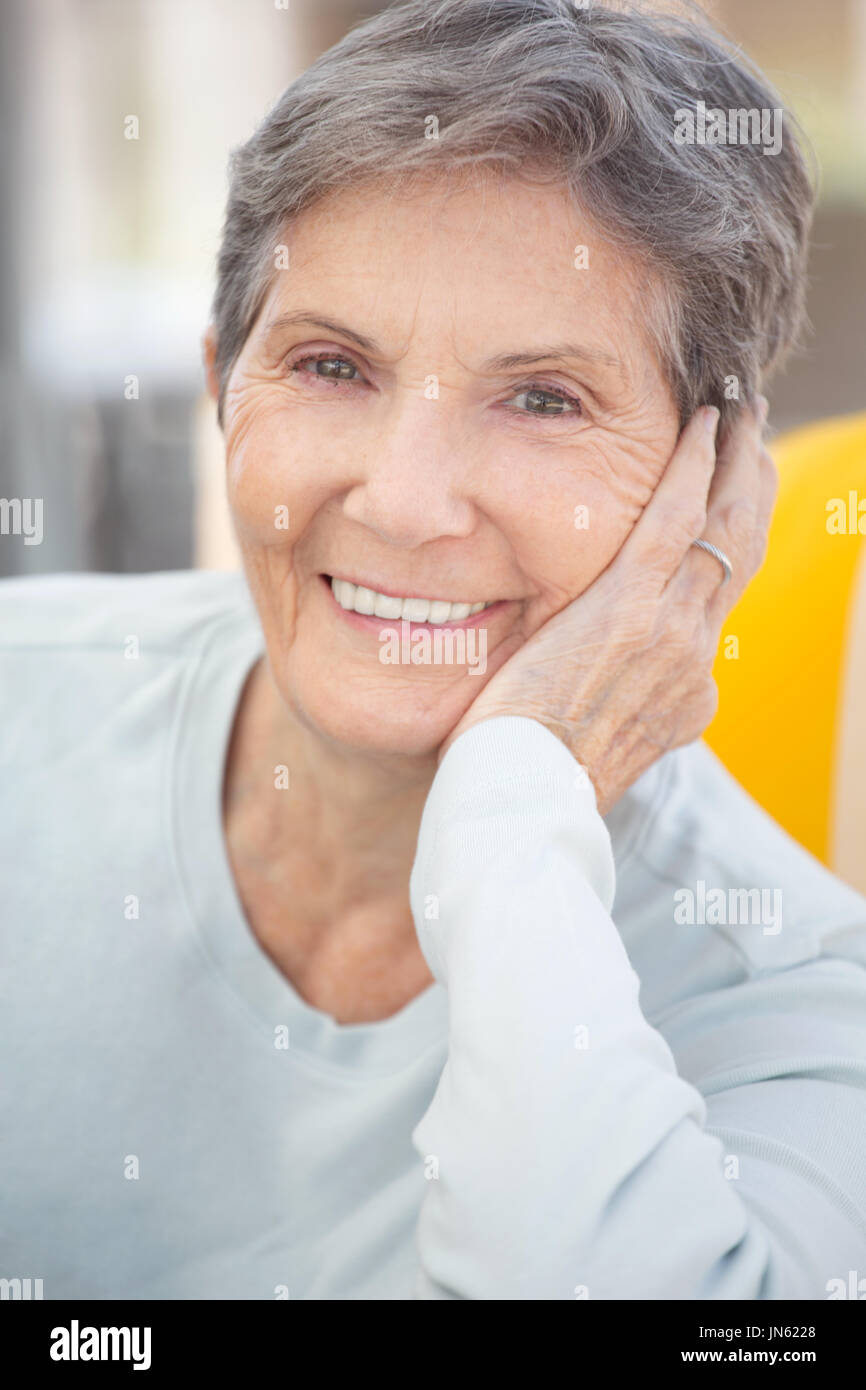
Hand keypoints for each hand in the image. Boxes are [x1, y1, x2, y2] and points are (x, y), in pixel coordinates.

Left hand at [438, 399, 775, 814]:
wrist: (524, 802)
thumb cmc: (533, 783)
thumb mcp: (592, 754)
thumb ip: (609, 717)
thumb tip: (589, 701)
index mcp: (685, 697)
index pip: (718, 605)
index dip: (732, 546)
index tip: (732, 506)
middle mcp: (694, 660)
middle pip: (740, 554)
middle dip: (750, 487)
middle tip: (753, 432)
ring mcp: (671, 631)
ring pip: (724, 528)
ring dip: (736, 462)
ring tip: (741, 410)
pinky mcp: (629, 607)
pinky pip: (674, 518)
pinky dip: (691, 466)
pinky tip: (699, 421)